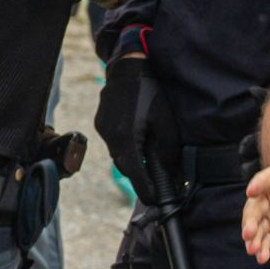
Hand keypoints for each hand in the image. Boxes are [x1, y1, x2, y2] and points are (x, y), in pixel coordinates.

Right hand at [93, 55, 179, 198]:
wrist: (128, 69)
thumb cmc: (150, 94)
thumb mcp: (165, 122)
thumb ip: (167, 150)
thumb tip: (169, 170)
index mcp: (126, 138)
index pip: (135, 173)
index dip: (145, 189)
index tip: (155, 199)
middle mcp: (110, 137)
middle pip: (125, 166)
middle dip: (139, 175)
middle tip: (155, 180)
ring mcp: (102, 129)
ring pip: (117, 154)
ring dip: (131, 159)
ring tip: (147, 156)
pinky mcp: (100, 123)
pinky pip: (113, 142)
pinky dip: (125, 146)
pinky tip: (136, 138)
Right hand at [241, 158, 269, 264]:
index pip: (265, 180)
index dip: (258, 185)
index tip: (250, 192)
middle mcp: (266, 197)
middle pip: (255, 208)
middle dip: (250, 221)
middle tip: (248, 233)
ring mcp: (268, 214)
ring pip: (257, 227)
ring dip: (253, 239)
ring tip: (252, 250)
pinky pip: (266, 239)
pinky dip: (263, 249)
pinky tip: (261, 258)